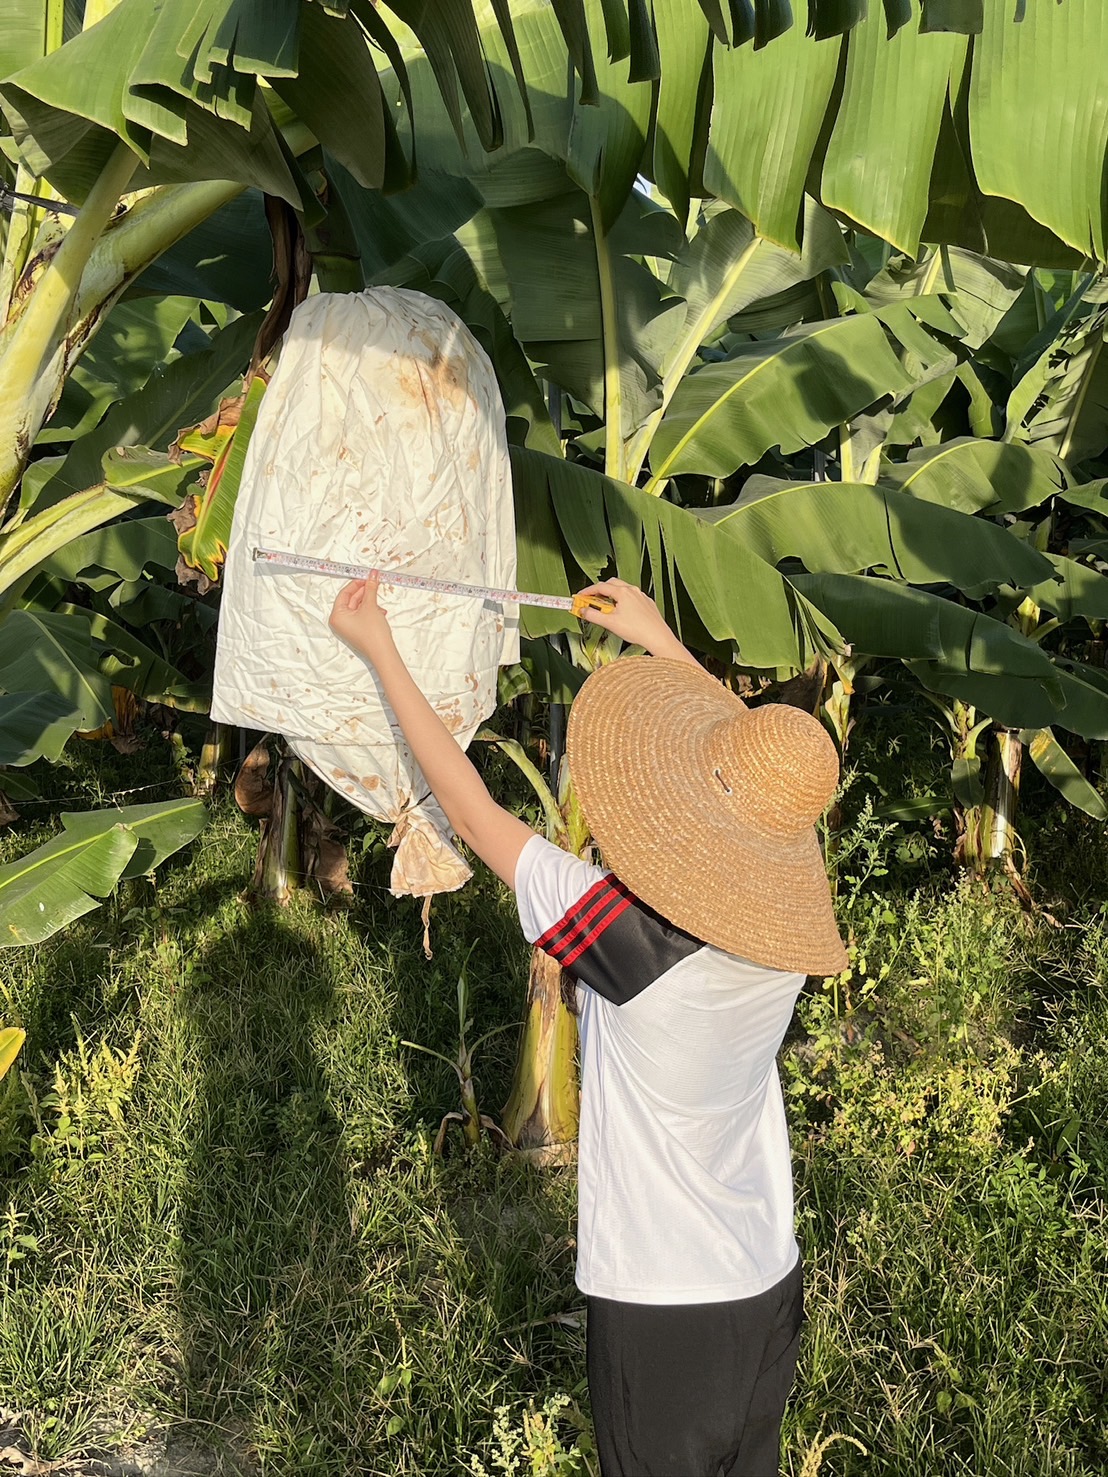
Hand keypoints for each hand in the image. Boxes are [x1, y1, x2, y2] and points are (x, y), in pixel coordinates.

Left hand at [329, 575, 392, 660]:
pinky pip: (361, 615)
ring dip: (369, 601)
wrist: (382, 652)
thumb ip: (370, 588)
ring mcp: (348, 627)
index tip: (366, 576)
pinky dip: (370, 610)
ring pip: (358, 607)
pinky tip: (379, 610)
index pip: (344, 593)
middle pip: (351, 600)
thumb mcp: (370, 606)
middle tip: (374, 582)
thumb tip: (371, 576)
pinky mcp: (357, 631)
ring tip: (378, 598)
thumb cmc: (373, 634)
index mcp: (336, 616)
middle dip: (364, 592)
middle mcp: (340, 622)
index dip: (356, 583)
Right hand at [577, 579, 694, 662]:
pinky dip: (622, 600)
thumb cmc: (637, 630)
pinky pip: (632, 596)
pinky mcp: (647, 603)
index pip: (600, 587)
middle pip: (612, 584)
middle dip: (599, 590)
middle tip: (591, 599)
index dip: (588, 591)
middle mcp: (633, 591)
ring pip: (623, 589)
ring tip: (605, 606)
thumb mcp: (610, 623)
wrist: (657, 636)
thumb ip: (593, 615)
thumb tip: (583, 611)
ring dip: (611, 594)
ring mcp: (641, 596)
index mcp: (623, 592)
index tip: (580, 596)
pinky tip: (621, 611)